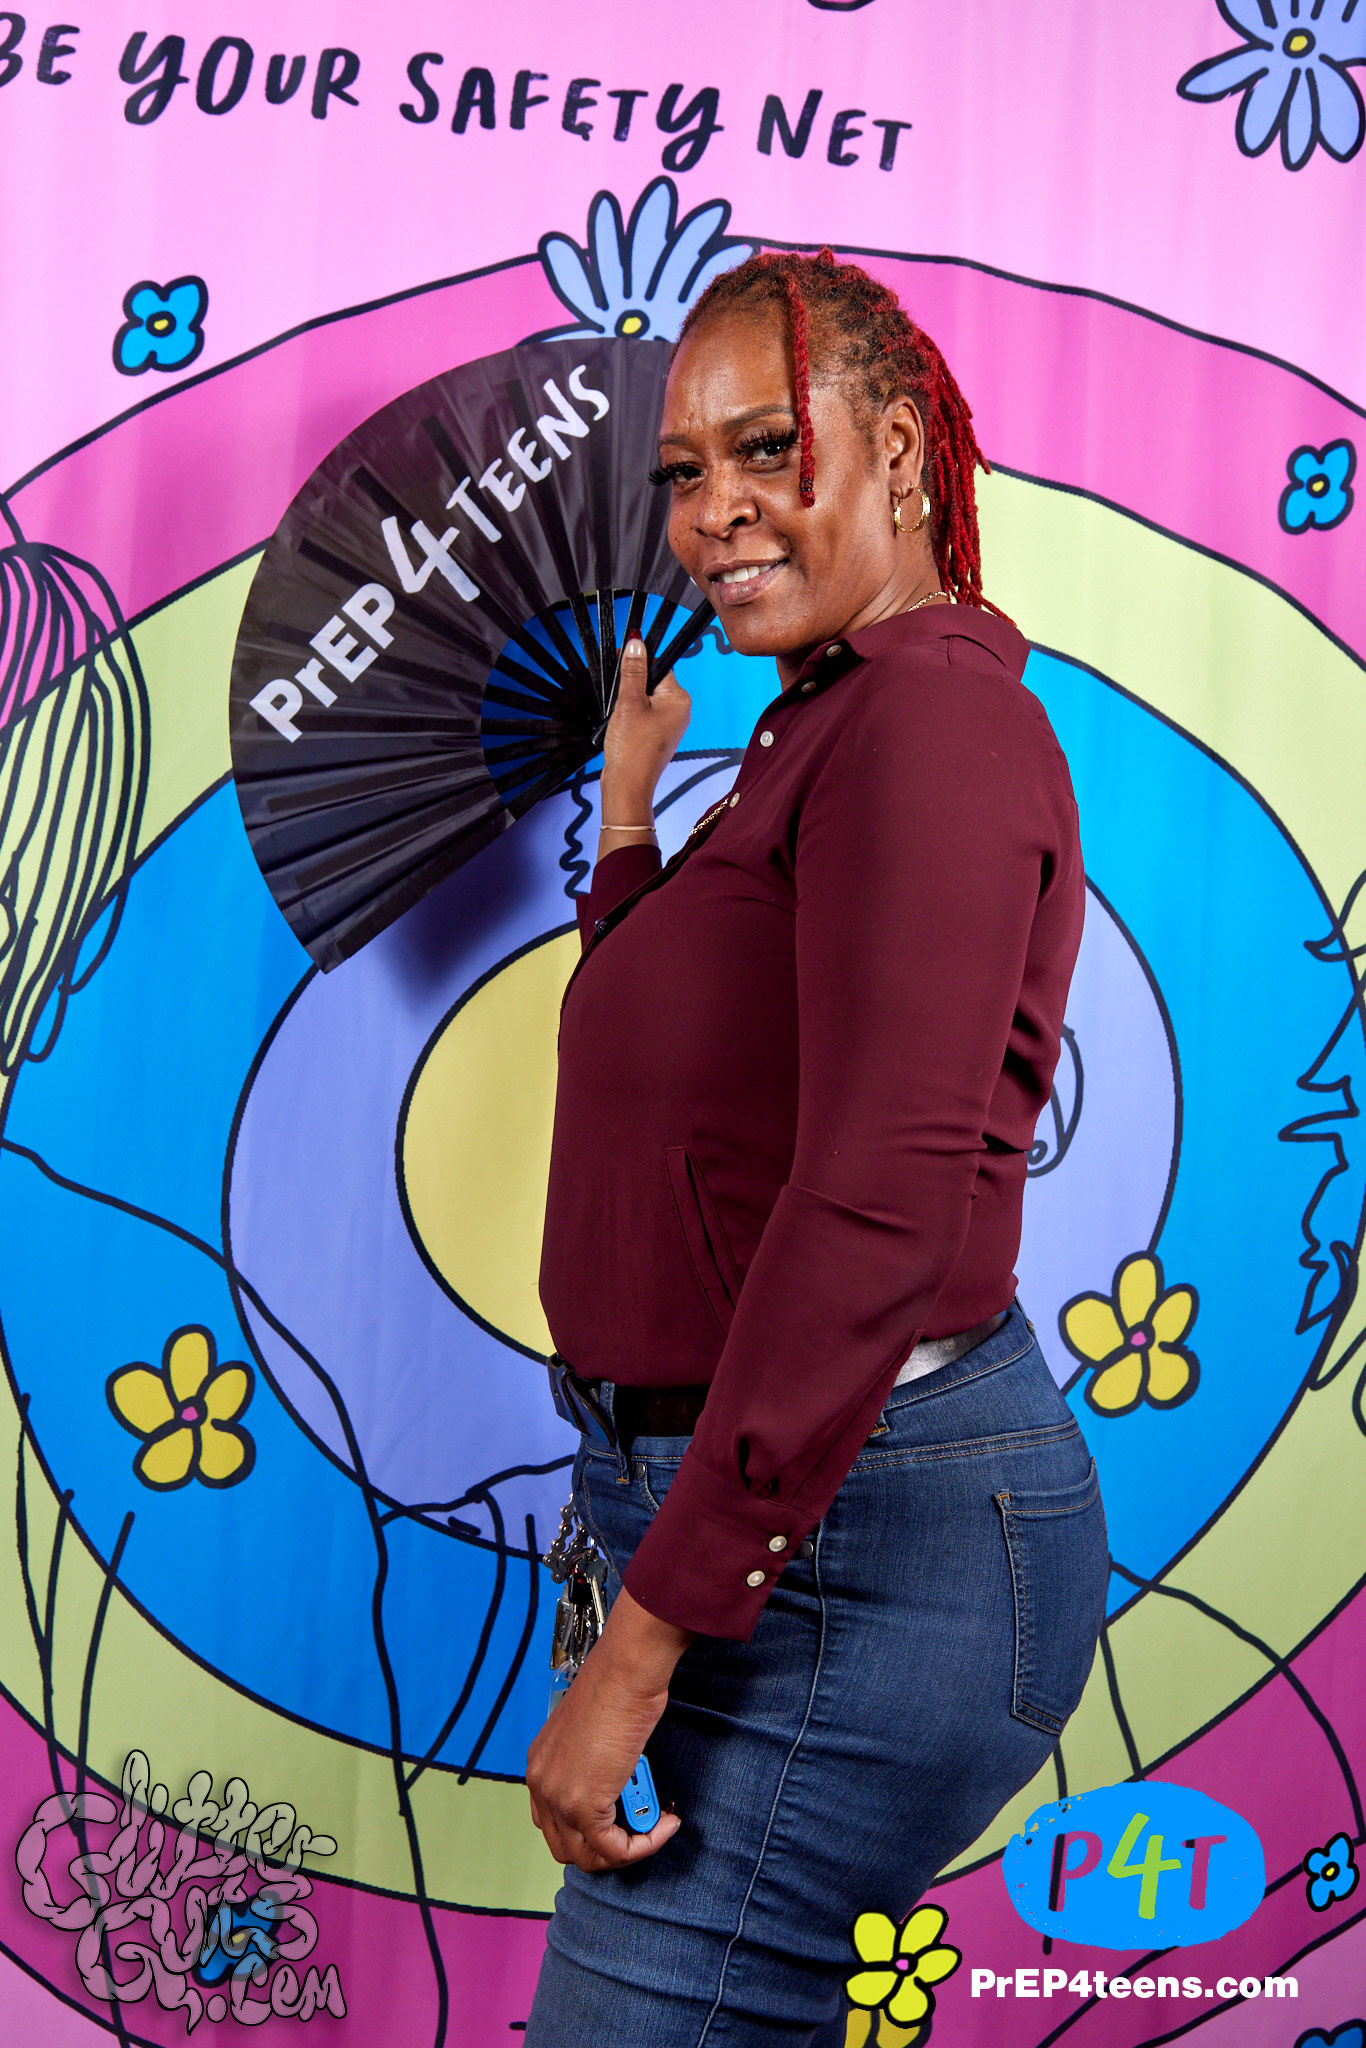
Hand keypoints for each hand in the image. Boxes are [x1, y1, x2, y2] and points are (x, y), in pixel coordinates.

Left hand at [526, 1586, 691, 1870]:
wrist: (624, 1673)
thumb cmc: (617, 1687)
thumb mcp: (593, 1734)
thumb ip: (594, 1764)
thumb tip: (618, 1784)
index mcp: (540, 1765)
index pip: (553, 1822)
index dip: (588, 1831)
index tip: (622, 1820)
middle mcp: (541, 1784)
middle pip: (566, 1846)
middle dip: (606, 1848)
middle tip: (639, 1828)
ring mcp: (559, 1798)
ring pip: (588, 1857)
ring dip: (627, 1850)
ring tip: (656, 1825)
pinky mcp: (585, 1806)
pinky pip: (614, 1850)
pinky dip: (643, 1845)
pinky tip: (665, 1825)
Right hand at [600, 637, 690, 824]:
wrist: (628, 785)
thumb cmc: (631, 748)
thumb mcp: (629, 703)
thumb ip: (632, 671)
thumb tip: (636, 644)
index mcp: (679, 699)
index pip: (660, 665)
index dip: (638, 661)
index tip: (620, 659)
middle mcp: (680, 710)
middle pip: (653, 681)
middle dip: (632, 684)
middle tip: (618, 698)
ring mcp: (670, 724)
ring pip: (646, 698)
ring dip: (629, 701)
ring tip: (620, 716)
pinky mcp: (658, 735)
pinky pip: (644, 714)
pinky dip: (630, 715)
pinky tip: (622, 726)